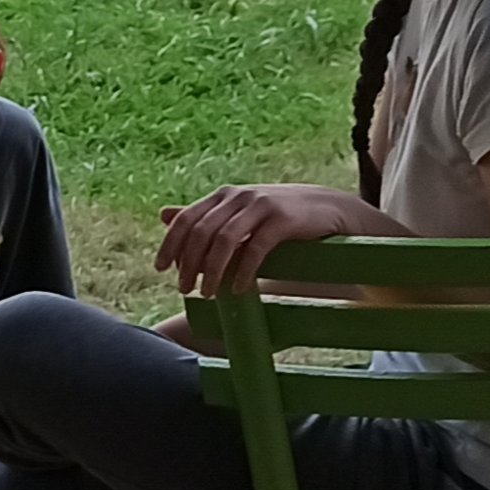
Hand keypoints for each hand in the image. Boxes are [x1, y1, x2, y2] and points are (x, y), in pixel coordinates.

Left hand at [154, 184, 368, 295]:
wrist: (329, 209)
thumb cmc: (278, 217)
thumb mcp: (238, 214)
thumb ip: (204, 217)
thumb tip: (163, 215)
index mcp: (223, 196)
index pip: (186, 218)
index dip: (170, 243)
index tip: (160, 269)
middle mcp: (239, 196)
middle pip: (201, 231)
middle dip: (188, 263)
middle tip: (184, 290)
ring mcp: (261, 205)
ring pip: (225, 240)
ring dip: (213, 270)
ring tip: (208, 294)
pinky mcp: (283, 219)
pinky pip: (256, 247)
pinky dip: (244, 270)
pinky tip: (238, 289)